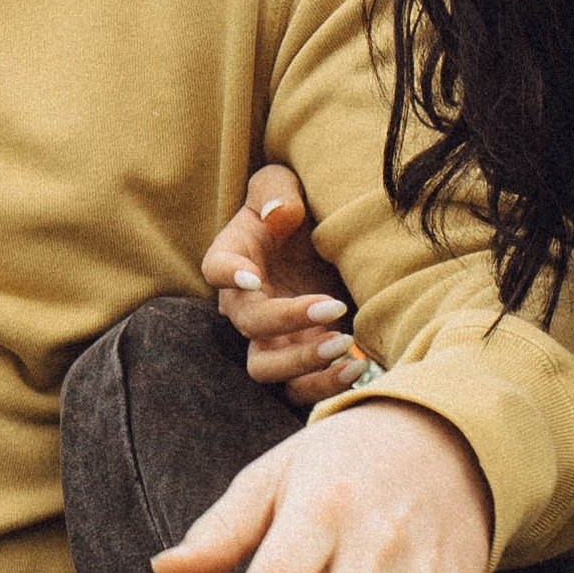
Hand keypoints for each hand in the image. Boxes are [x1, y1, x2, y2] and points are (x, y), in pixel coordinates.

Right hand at [203, 165, 365, 408]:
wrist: (320, 241)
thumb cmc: (294, 209)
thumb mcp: (285, 183)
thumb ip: (278, 190)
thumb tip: (280, 215)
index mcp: (236, 257)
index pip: (217, 267)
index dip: (228, 275)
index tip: (253, 276)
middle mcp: (246, 303)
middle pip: (248, 325)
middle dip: (286, 321)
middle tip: (333, 307)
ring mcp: (271, 336)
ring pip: (266, 370)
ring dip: (302, 364)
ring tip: (344, 344)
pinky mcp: (299, 356)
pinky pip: (298, 389)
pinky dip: (323, 386)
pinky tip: (356, 366)